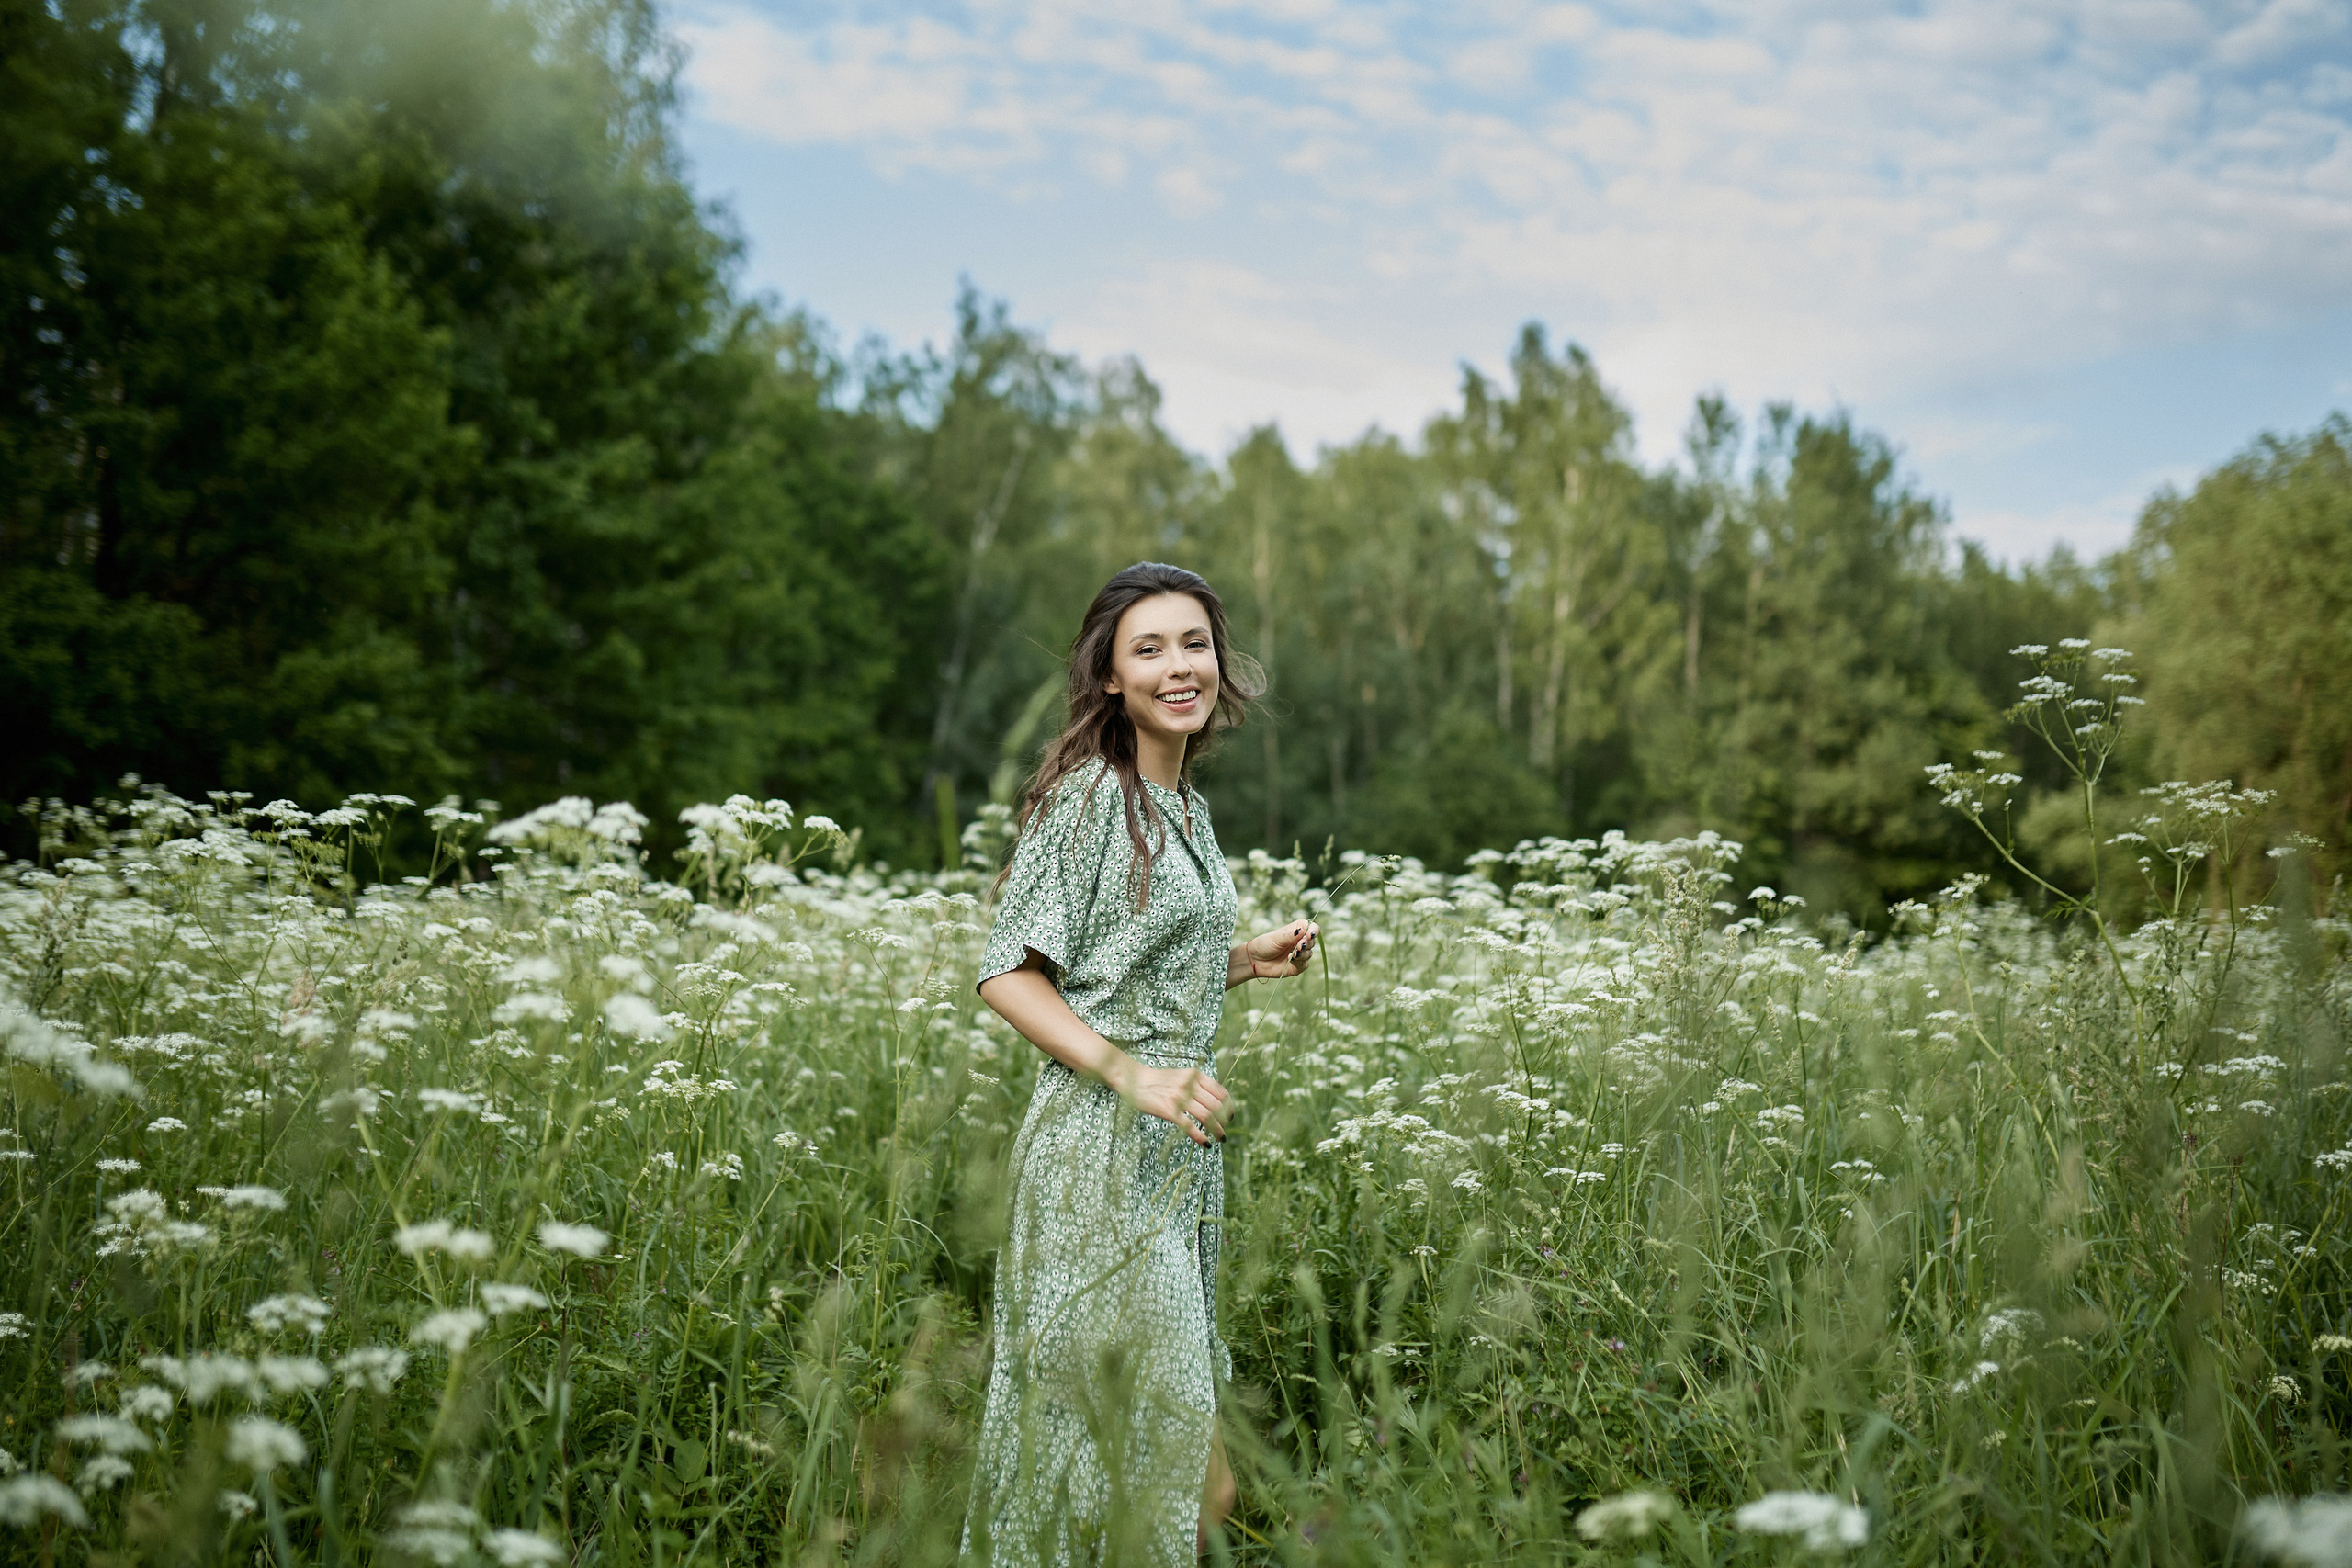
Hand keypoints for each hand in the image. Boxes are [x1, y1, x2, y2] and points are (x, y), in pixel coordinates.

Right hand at [1113, 1061, 1230, 1143]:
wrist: (1135, 1080)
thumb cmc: (1159, 1080)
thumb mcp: (1182, 1076)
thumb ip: (1198, 1085)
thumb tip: (1216, 1103)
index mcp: (1195, 1075)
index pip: (1221, 1092)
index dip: (1229, 1107)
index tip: (1230, 1117)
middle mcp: (1190, 1085)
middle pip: (1216, 1106)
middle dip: (1224, 1121)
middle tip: (1223, 1131)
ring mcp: (1179, 1097)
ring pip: (1207, 1116)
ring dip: (1217, 1130)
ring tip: (1220, 1138)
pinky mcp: (1168, 1110)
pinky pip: (1189, 1126)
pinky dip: (1200, 1136)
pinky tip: (1206, 1143)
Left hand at [1238, 921, 1319, 979]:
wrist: (1255, 960)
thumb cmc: (1265, 944)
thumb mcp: (1277, 938)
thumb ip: (1290, 935)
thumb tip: (1302, 930)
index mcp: (1297, 930)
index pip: (1313, 927)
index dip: (1314, 931)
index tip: (1309, 935)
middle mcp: (1300, 941)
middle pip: (1313, 941)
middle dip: (1307, 943)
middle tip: (1298, 946)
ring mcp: (1300, 954)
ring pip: (1310, 953)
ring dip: (1303, 953)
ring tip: (1293, 954)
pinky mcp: (1298, 966)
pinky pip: (1305, 964)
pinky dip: (1300, 962)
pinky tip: (1290, 959)